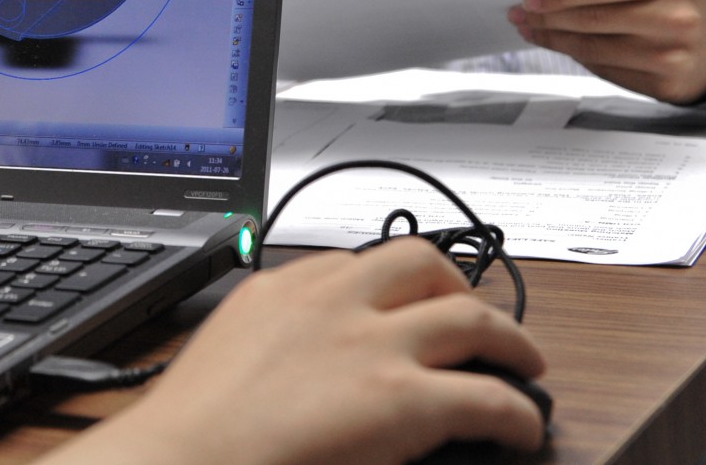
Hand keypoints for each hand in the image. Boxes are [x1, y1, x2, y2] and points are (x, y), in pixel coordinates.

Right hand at [44, 240, 545, 464]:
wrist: (181, 461)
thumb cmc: (191, 433)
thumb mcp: (229, 356)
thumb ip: (271, 345)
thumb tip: (302, 372)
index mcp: (278, 291)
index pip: (350, 262)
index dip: (388, 282)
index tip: (400, 300)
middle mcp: (332, 302)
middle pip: (418, 261)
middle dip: (456, 284)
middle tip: (470, 313)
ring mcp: (373, 345)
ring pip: (469, 315)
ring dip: (508, 336)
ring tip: (524, 361)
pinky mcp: (403, 400)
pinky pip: (488, 395)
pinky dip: (517, 410)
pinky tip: (523, 426)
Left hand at [511, 0, 705, 103]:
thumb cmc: (677, 5)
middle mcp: (674, 20)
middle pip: (593, 20)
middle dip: (548, 18)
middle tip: (519, 13)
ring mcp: (670, 57)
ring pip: (594, 49)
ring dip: (555, 40)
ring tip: (531, 30)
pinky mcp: (664, 86)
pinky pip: (607, 70)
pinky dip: (578, 57)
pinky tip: (561, 46)